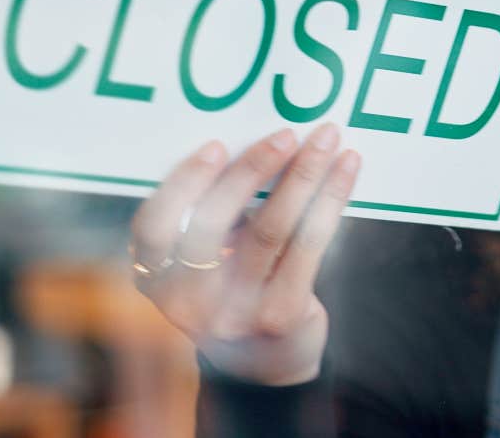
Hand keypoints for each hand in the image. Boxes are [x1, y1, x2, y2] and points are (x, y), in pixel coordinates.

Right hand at [129, 124, 359, 385]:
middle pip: (214, 223)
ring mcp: (235, 313)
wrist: (267, 366)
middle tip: (286, 133)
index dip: (183, 184)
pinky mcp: (281, 315)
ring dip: (303, 175)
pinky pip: (309, 244)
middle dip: (253, 168)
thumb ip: (214, 217)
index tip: (216, 145)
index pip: (153, 229)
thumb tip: (258, 144)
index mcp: (159, 280)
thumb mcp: (207, 264)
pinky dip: (331, 199)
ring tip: (326, 139)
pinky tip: (347, 169)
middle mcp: (188, 302)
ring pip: (270, 229)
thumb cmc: (237, 292)